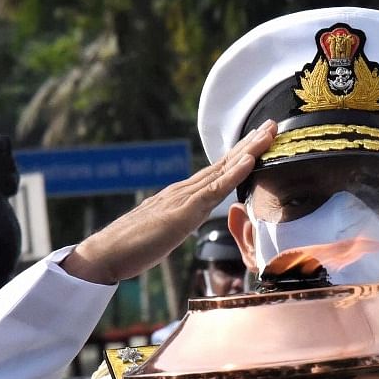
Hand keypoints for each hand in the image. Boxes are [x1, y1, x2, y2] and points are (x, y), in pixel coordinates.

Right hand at [62, 120, 276, 283]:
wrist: (104, 253)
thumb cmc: (131, 247)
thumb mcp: (165, 230)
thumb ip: (180, 220)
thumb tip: (190, 217)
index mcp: (182, 195)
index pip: (218, 171)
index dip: (241, 154)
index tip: (261, 139)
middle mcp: (184, 190)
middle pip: (224, 162)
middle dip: (251, 143)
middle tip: (273, 124)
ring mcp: (184, 197)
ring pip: (224, 169)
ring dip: (249, 150)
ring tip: (270, 133)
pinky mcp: (183, 212)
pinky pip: (214, 190)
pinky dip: (235, 174)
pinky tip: (251, 161)